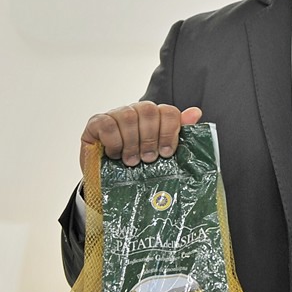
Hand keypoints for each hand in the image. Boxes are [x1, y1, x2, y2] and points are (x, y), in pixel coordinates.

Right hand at [81, 102, 202, 167]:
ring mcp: (115, 115)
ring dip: (132, 142)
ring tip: (132, 161)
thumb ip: (177, 135)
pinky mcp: (96, 123)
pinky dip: (114, 141)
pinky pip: (107, 124)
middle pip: (149, 110)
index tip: (167, 152)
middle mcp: (135, 111)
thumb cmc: (137, 168)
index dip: (170, 131)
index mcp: (154, 117)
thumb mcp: (159, 155)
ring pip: (128, 116)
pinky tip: (115, 155)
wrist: (108, 181)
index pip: (168, 111)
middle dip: (151, 137)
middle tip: (149, 159)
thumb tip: (196, 113)